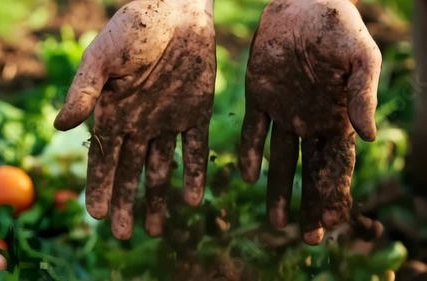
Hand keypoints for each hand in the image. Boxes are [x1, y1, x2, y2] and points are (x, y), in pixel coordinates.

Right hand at [54, 0, 215, 238]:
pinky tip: (192, 199)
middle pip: (129, 171)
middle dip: (125, 202)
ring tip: (156, 229)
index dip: (98, 186)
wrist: (177, 10)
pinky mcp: (196, 113)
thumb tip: (59, 126)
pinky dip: (195, 174)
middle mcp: (139, 122)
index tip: (95, 215)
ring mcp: (168, 120)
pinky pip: (195, 149)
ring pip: (161, 168)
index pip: (102, 157)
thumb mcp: (103, 58)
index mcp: (113, 112)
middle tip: (122, 233)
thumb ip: (84, 91)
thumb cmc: (135, 29)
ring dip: (159, 198)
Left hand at [239, 0, 381, 244]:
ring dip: (277, 189)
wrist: (302, 1)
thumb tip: (368, 137)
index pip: (336, 165)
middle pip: (309, 171)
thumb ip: (362, 96)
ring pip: (279, 159)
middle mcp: (308, 119)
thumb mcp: (360, 59)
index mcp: (335, 116)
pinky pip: (253, 131)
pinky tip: (247, 175)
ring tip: (275, 220)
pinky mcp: (258, 96)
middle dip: (309, 203)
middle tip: (304, 236)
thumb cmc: (338, 26)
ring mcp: (282, 110)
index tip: (328, 225)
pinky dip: (250, 153)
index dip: (334, 196)